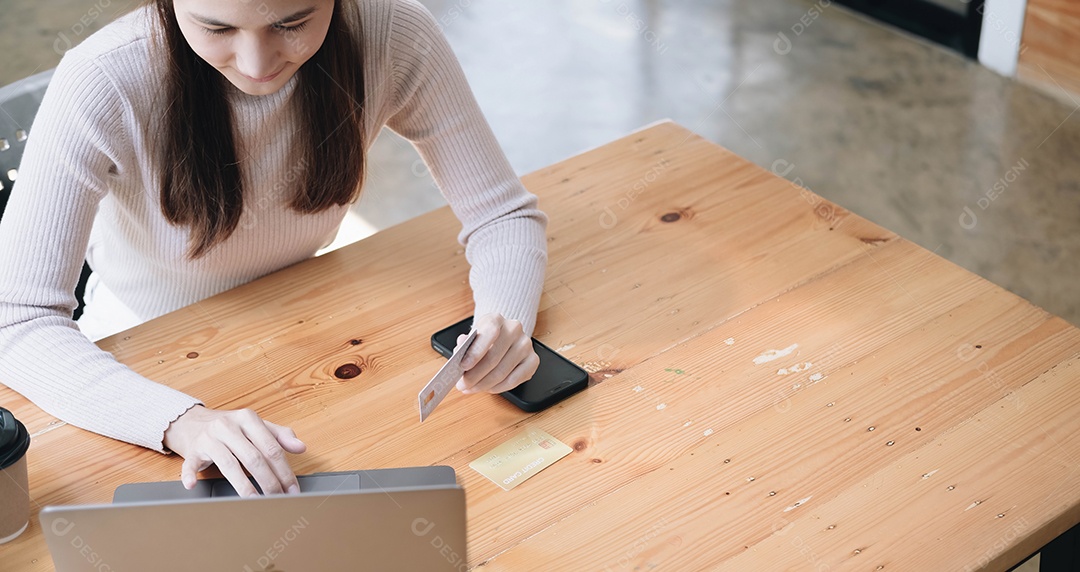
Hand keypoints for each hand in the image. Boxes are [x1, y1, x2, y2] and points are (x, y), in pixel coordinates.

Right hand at [162, 405, 305, 496]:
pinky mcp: (192, 450)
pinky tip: (193, 485)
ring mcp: (209, 438)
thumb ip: (280, 435)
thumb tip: (301, 447)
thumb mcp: (256, 425)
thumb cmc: (230, 427)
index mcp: (248, 419)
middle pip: (253, 458)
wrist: (194, 422)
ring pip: (229, 464)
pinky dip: (190, 474)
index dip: (284, 471)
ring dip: (244, 486)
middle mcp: (228, 427)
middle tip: (278, 499)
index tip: (292, 489)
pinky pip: (190, 464)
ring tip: (255, 502)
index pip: (271, 448)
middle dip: (269, 482)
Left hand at [455, 313, 538, 394]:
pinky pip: (514, 380)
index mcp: (496, 319)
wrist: (503, 338)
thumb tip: (461, 348)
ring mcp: (526, 344)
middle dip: (475, 376)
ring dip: (484, 385)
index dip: (475, 352)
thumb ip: (465, 343)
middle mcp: (514, 329)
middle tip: (463, 385)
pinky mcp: (533, 360)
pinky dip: (498, 388)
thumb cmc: (485, 340)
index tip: (463, 366)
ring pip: (502, 372)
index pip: (489, 333)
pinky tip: (488, 388)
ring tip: (472, 388)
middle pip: (493, 358)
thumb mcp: (472, 337)